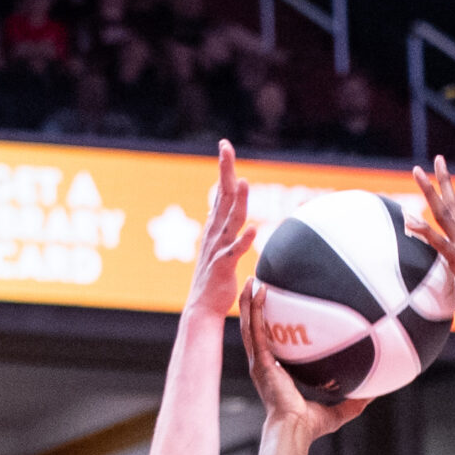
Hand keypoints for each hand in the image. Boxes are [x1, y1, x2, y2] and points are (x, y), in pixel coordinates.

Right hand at [184, 140, 255, 319]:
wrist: (202, 308)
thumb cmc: (215, 280)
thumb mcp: (221, 247)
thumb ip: (227, 229)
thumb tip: (235, 214)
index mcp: (215, 227)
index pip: (221, 192)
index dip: (224, 169)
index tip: (225, 146)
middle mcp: (214, 233)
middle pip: (223, 197)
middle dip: (225, 171)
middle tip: (225, 147)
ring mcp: (217, 249)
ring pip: (230, 220)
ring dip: (239, 201)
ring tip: (245, 182)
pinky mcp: (223, 267)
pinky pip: (235, 252)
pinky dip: (243, 240)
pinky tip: (253, 229)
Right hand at [238, 279, 369, 443]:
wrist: (294, 431)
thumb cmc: (309, 426)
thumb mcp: (338, 410)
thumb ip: (356, 400)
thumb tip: (377, 391)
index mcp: (277, 375)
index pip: (271, 347)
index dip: (270, 329)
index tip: (276, 313)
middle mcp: (264, 367)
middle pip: (256, 330)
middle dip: (254, 308)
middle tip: (258, 286)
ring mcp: (259, 364)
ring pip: (250, 325)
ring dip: (249, 302)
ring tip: (251, 280)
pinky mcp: (260, 362)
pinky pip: (255, 330)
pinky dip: (254, 310)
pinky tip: (257, 291)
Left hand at [406, 155, 454, 327]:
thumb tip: (451, 300)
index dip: (450, 195)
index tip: (442, 174)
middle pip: (454, 206)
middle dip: (443, 181)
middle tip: (436, 160)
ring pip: (445, 215)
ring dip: (430, 192)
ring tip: (416, 172)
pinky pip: (439, 242)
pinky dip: (423, 230)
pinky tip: (409, 219)